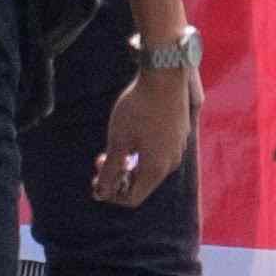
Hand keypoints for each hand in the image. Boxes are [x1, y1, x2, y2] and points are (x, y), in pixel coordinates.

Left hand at [92, 58, 193, 206]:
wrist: (165, 76)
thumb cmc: (138, 109)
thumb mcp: (118, 141)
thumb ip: (110, 170)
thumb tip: (101, 193)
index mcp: (156, 170)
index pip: (132, 198)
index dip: (111, 193)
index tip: (95, 176)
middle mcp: (171, 163)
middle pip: (142, 183)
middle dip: (119, 176)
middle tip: (100, 158)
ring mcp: (178, 148)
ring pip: (151, 167)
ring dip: (130, 163)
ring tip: (115, 144)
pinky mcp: (180, 133)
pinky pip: (160, 152)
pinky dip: (143, 151)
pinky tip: (133, 132)